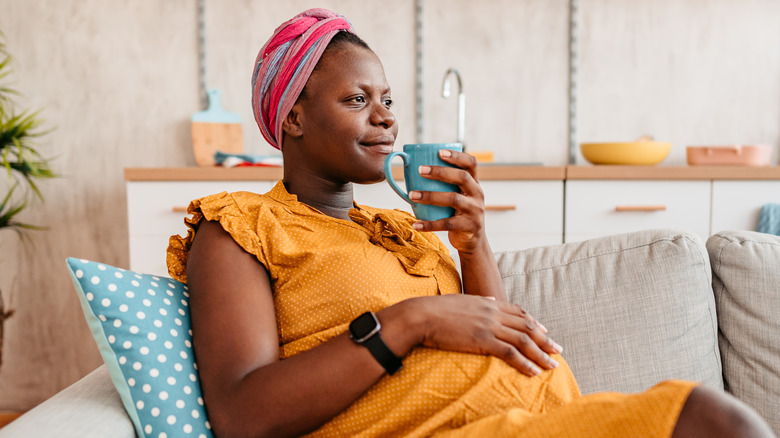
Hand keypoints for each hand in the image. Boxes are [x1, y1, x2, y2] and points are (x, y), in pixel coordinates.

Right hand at [406, 294, 562, 375]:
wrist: (422, 315)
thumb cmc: (436, 309)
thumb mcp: (462, 300)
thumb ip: (479, 302)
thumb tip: (491, 301)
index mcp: (488, 302)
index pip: (518, 312)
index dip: (534, 322)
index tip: (545, 330)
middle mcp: (493, 312)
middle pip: (527, 326)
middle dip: (545, 339)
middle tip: (558, 350)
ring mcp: (489, 326)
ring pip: (524, 340)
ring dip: (542, 353)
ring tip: (553, 365)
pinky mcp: (483, 340)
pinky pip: (510, 353)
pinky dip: (525, 362)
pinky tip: (535, 371)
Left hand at [409, 149, 485, 252]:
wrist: (472, 240)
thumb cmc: (458, 213)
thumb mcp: (458, 196)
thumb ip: (444, 186)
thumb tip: (412, 173)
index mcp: (474, 183)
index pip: (471, 163)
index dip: (457, 156)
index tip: (439, 152)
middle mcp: (478, 194)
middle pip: (462, 177)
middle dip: (440, 172)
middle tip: (420, 170)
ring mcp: (475, 210)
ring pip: (453, 199)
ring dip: (430, 196)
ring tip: (411, 195)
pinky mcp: (469, 226)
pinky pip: (447, 224)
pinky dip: (429, 224)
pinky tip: (416, 224)